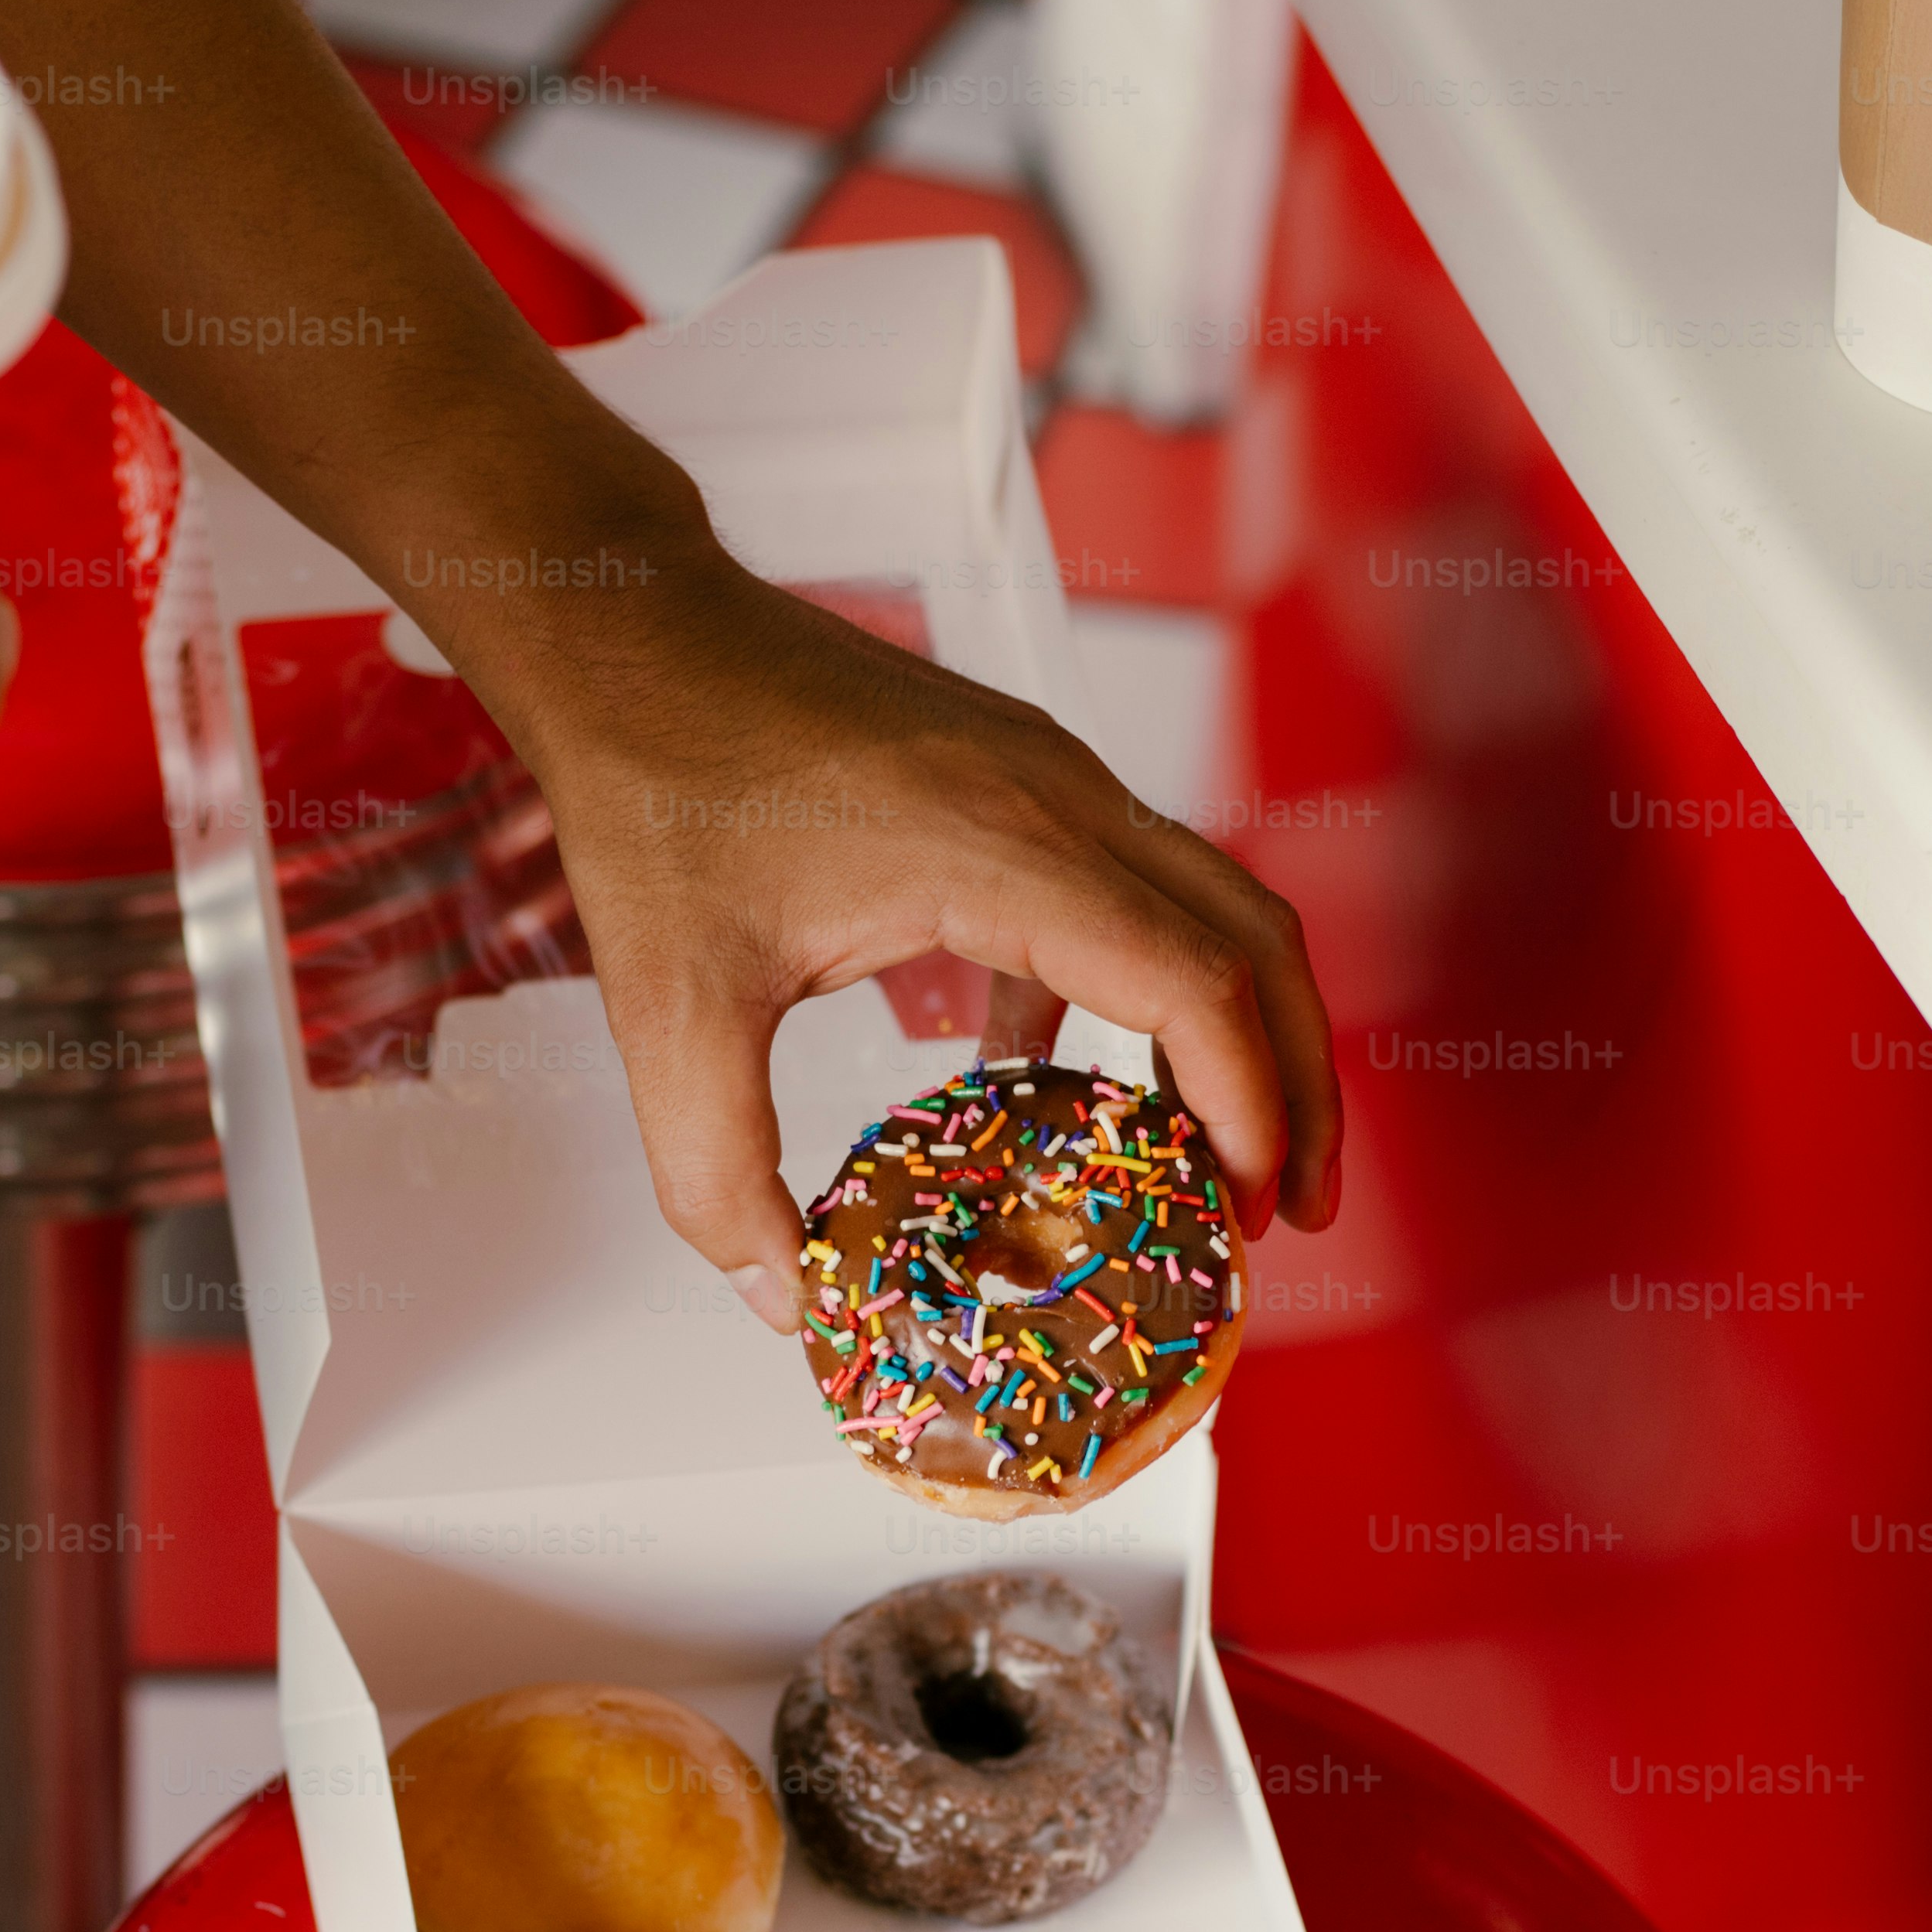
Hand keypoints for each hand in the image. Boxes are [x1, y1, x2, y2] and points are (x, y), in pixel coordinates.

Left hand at [486, 553, 1344, 1329]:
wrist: (637, 633)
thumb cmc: (656, 781)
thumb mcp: (670, 1006)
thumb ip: (720, 1172)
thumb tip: (782, 1299)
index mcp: (1002, 844)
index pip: (1193, 979)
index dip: (1244, 1103)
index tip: (1244, 1207)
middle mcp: (1058, 795)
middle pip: (1253, 942)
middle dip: (1294, 1085)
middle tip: (1286, 1211)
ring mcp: (1051, 776)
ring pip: (1213, 908)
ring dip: (1240, 1033)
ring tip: (1220, 1160)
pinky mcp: (1021, 778)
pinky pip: (1130, 889)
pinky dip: (1141, 987)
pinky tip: (1048, 1075)